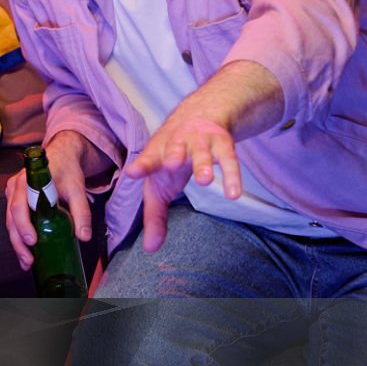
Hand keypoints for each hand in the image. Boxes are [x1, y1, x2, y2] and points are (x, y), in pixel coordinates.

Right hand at [4, 130, 94, 269]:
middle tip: (28, 261)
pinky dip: (19, 235)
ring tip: (27, 262)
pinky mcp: (15, 199)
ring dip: (17, 243)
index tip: (32, 242)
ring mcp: (13, 194)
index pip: (19, 206)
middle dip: (18, 242)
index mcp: (26, 182)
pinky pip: (13, 220)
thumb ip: (81, 212)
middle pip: (11, 218)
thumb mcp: (78, 190)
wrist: (62, 155)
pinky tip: (26, 251)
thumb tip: (84, 237)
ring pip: (10, 222)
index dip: (23, 225)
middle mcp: (15, 187)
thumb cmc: (68, 170)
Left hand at [126, 109, 239, 251]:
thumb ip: (154, 217)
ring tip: (204, 181)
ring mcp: (200, 142)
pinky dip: (232, 175)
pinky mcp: (222, 143)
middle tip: (172, 165)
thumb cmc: (172, 158)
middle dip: (173, 156)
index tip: (132, 172)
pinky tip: (234, 193)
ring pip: (202, 152)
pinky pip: (229, 160)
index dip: (141, 166)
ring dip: (203, 164)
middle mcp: (177, 144)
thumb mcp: (159, 186)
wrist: (200, 116)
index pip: (147, 160)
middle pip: (174, 149)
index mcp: (158, 153)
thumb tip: (150, 249)